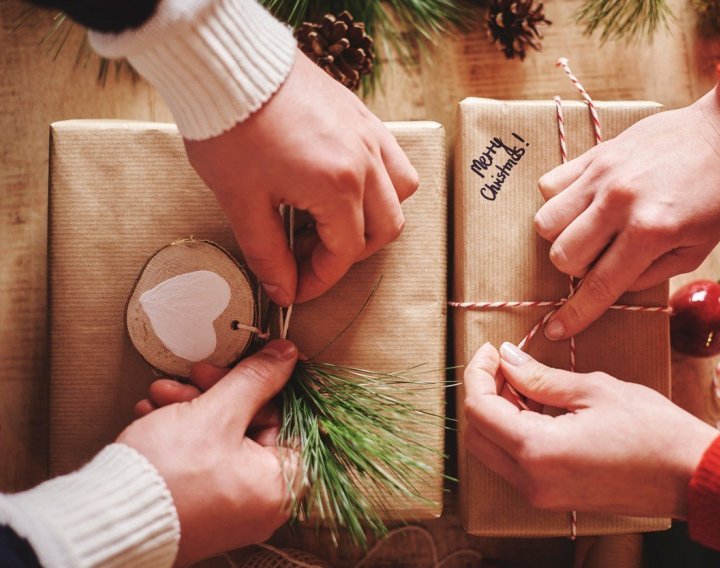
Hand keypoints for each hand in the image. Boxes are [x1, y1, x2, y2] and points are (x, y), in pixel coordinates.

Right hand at [118, 340, 300, 565]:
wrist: (106, 521)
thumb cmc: (169, 475)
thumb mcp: (217, 412)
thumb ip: (256, 379)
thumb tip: (286, 355)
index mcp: (281, 484)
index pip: (287, 418)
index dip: (260, 385)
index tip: (240, 365)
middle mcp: (262, 503)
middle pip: (251, 427)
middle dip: (214, 394)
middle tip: (192, 377)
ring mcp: (231, 509)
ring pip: (221, 440)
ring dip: (192, 409)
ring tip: (160, 397)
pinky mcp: (201, 510)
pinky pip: (202, 463)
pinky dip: (181, 436)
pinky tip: (153, 417)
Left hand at [184, 51, 418, 306]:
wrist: (231, 66)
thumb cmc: (232, 128)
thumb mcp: (242, 202)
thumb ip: (268, 254)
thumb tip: (283, 291)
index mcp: (338, 187)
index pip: (344, 253)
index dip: (319, 279)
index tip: (295, 288)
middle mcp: (365, 162)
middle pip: (383, 230)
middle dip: (348, 254)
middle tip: (308, 256)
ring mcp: (369, 135)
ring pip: (401, 193)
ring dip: (375, 218)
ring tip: (335, 220)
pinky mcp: (362, 116)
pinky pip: (393, 157)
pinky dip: (382, 181)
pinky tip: (347, 183)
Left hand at [463, 342, 718, 517]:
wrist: (693, 477)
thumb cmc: (653, 430)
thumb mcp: (593, 390)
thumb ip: (539, 377)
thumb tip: (507, 359)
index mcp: (537, 451)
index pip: (479, 409)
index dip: (478, 373)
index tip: (492, 349)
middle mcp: (531, 480)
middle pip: (477, 434)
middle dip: (483, 392)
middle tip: (505, 363)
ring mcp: (541, 494)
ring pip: (492, 450)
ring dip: (497, 413)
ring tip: (523, 380)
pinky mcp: (554, 497)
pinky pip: (515, 463)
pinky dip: (514, 432)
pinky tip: (536, 406)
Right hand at [535, 82, 719, 339]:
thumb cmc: (719, 197)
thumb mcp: (696, 251)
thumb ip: (648, 274)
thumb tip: (609, 286)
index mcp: (650, 232)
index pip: (599, 285)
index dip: (575, 314)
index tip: (556, 330)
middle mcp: (618, 203)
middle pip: (562, 254)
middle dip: (574, 268)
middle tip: (599, 258)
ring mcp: (602, 175)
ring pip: (546, 221)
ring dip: (561, 236)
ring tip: (587, 230)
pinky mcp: (596, 154)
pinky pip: (550, 185)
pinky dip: (559, 201)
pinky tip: (584, 203)